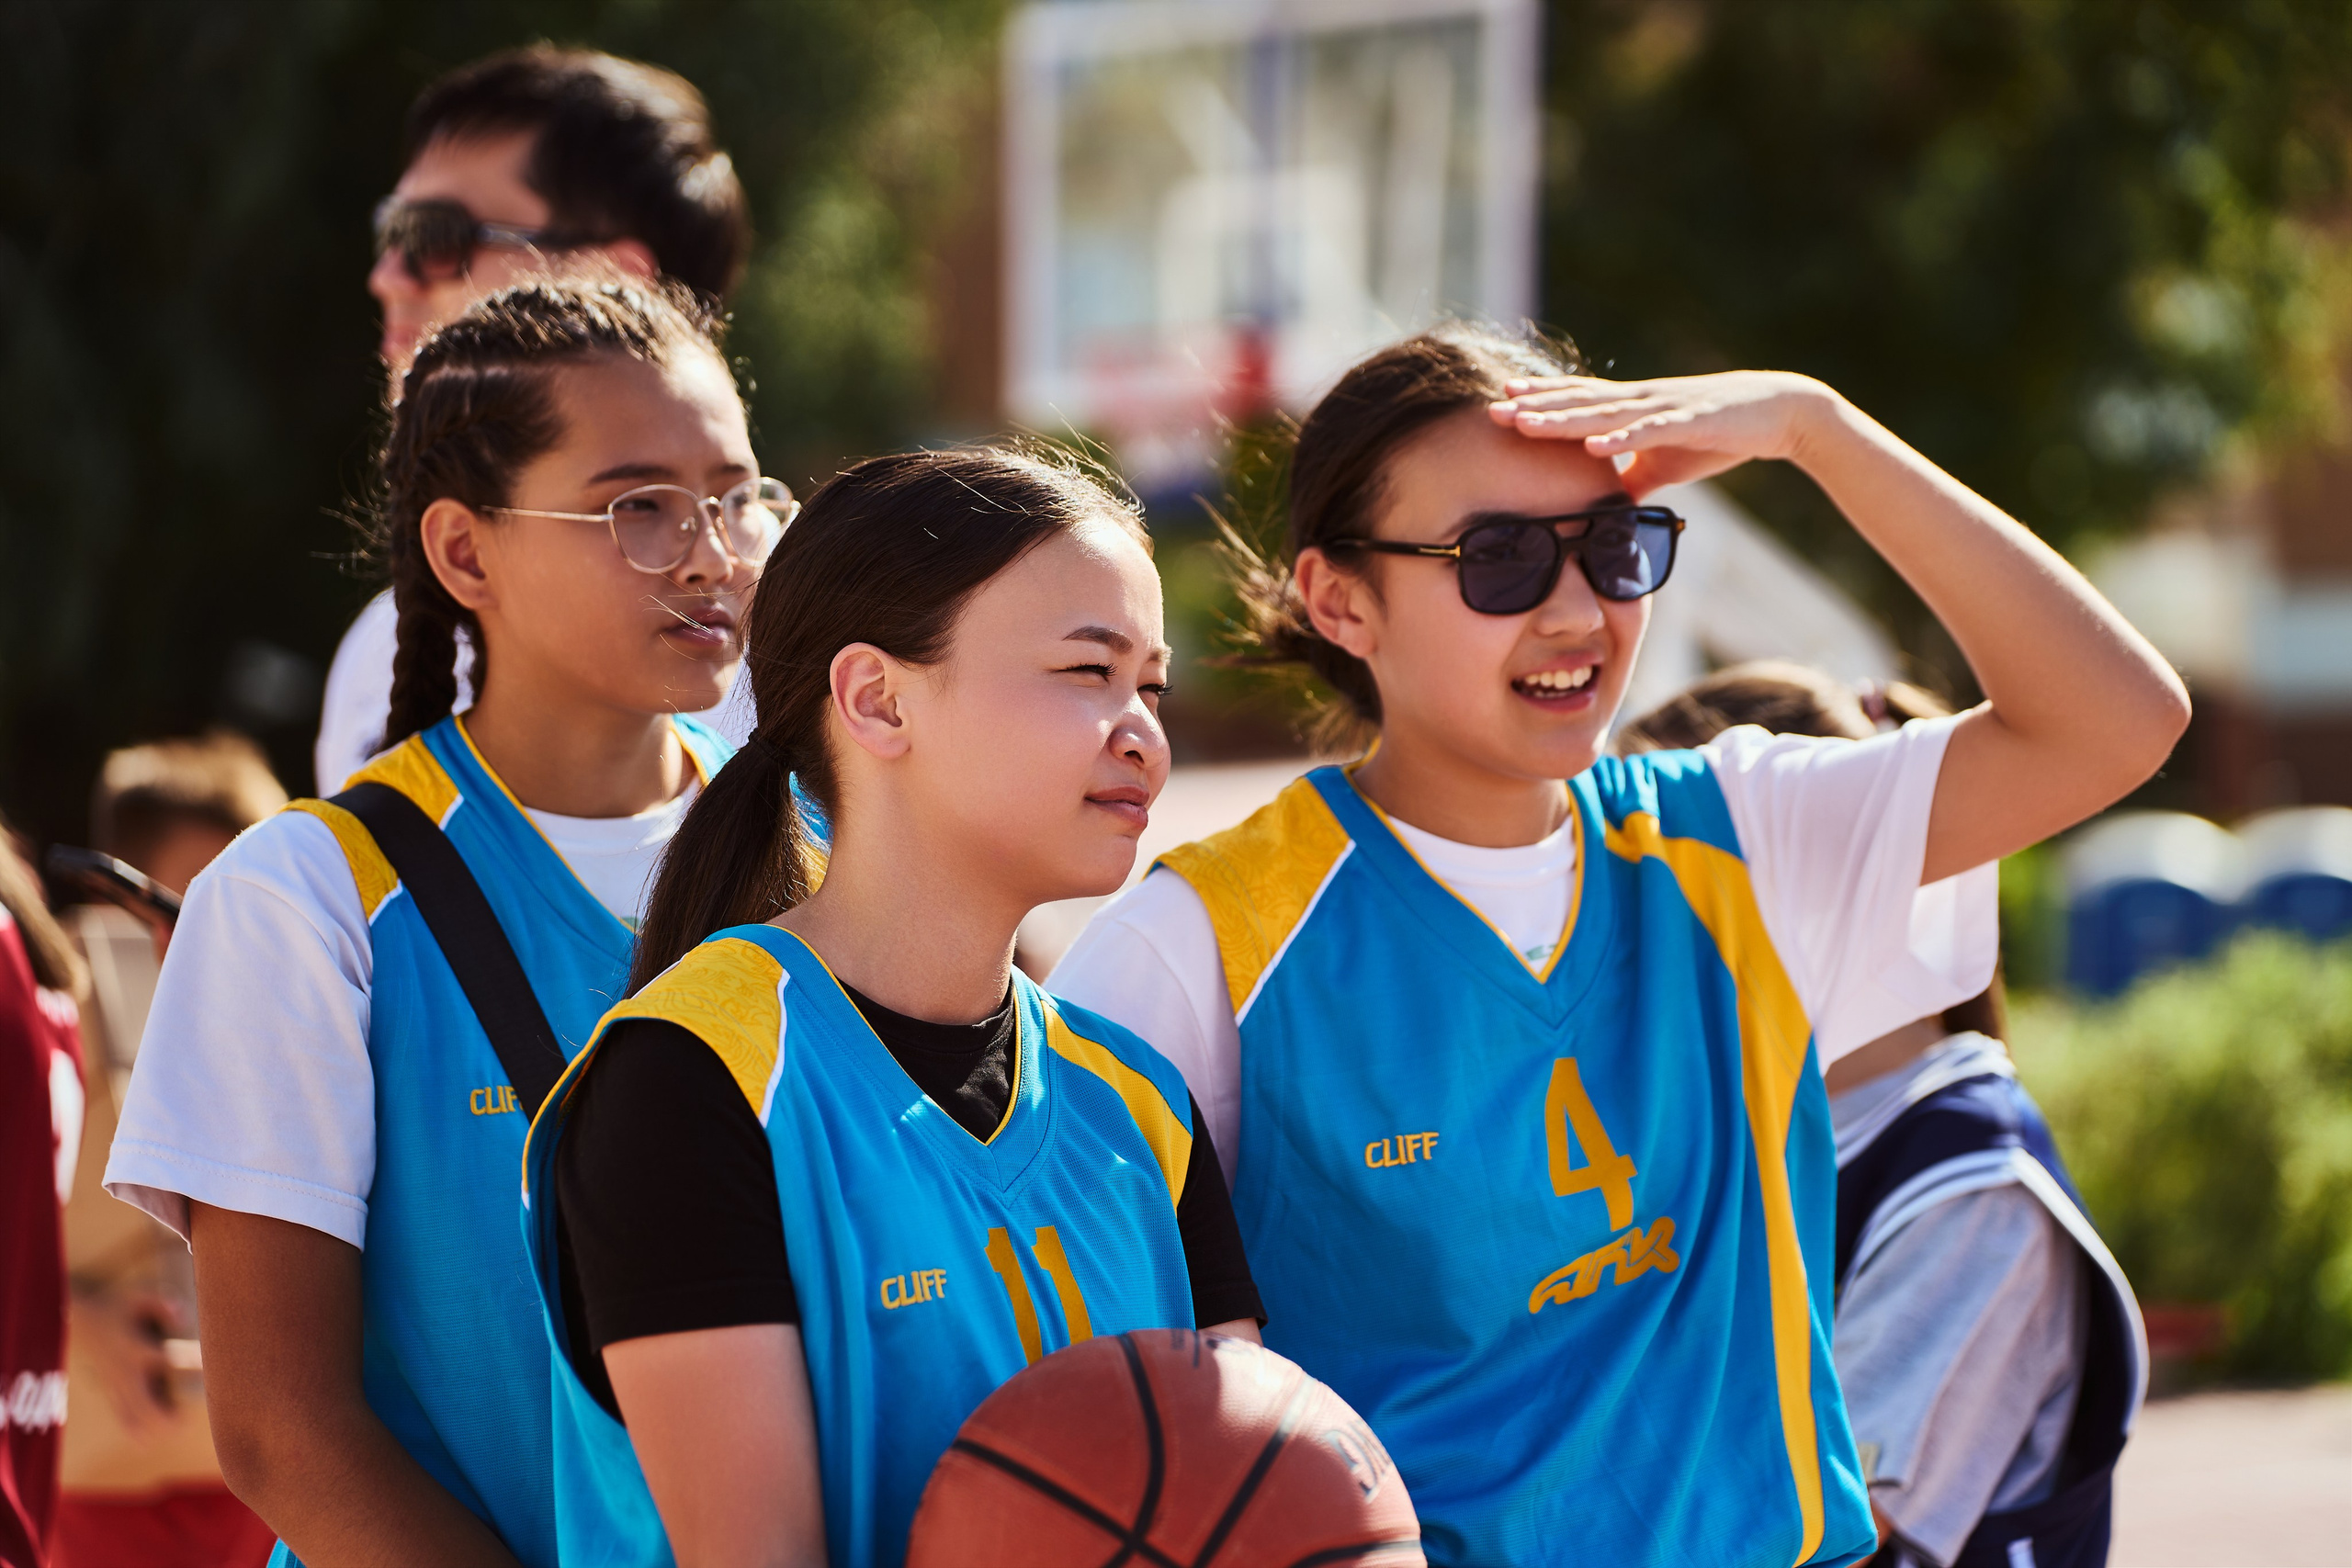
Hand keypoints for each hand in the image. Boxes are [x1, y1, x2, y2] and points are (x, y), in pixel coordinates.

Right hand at [68, 1287, 182, 1433]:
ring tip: (177, 1430)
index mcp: (135, 1347)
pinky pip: (121, 1416)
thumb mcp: (137, 1298)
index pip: (165, 1359)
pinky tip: (148, 1441)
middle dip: (166, 1415)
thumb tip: (183, 1318)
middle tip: (188, 1419)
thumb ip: (162, 1305)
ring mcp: (115, 1385)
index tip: (208, 1368)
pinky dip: (134, 1430)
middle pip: (144, 1403)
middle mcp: (125, 1371)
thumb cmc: (116, 1308)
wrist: (77, 1323)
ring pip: (131, 1416)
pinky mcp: (110, 1392)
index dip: (188, 1364)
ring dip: (153, 1428)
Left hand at [1486, 370, 1839, 495]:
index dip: (1539, 400)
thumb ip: (1630, 479)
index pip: (1576, 401)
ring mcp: (1662, 409)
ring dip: (1563, 420)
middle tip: (1492, 410)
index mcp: (1632, 409)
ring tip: (1525, 423)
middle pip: (1578, 404)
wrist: (1775, 412)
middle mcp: (1640, 402)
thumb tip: (1601, 508)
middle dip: (1535, 408)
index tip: (1499, 402)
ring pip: (1603, 415)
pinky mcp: (1689, 422)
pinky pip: (1649, 432)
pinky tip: (1592, 445)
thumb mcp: (1663, 463)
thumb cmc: (1715, 434)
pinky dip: (1621, 439)